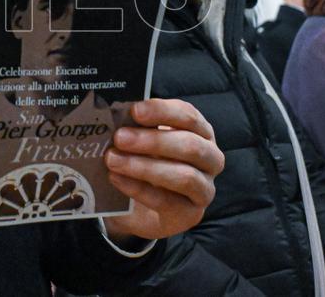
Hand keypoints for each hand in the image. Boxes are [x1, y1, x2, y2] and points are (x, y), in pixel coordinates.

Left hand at [102, 98, 222, 244]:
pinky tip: (116, 179)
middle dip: (153, 141)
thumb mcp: (145, 141)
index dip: (162, 111)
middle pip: (190, 145)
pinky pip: (167, 201)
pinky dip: (138, 189)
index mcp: (201, 130)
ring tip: (113, 160)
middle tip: (119, 137)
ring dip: (145, 167)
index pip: (188, 115)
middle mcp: (210, 157)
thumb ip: (137, 128)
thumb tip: (116, 116)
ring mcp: (204, 187)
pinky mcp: (191, 214)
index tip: (135, 110)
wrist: (145, 206)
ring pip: (184, 176)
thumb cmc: (148, 161)